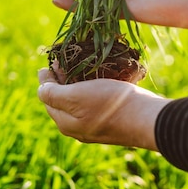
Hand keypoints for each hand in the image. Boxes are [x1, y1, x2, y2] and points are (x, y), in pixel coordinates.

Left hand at [37, 68, 170, 150]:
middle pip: (63, 100)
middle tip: (62, 60)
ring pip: (80, 101)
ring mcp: (96, 125)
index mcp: (66, 123)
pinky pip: (96, 102)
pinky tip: (99, 77)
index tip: (49, 61)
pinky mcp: (112, 120)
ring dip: (77, 83)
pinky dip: (93, 88)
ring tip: (79, 64)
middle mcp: (78, 127)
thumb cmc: (109, 104)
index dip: (46, 79)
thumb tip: (39, 90)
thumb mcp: (74, 97)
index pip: (47, 98)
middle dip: (60, 80)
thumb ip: (53, 94)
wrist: (147, 118)